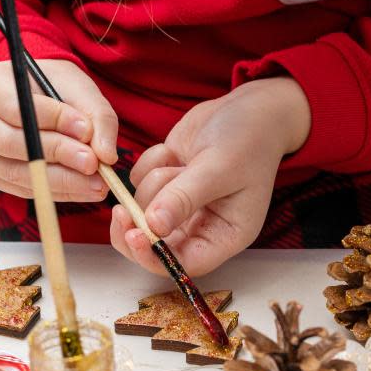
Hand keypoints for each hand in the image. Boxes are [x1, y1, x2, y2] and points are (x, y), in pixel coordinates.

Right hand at [0, 59, 117, 200]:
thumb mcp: (78, 86)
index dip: (53, 121)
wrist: (35, 93)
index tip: (86, 130)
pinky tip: (81, 190)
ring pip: (13, 172)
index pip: (17, 108)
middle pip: (10, 143)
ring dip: (58, 181)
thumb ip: (96, 116)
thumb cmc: (54, 85)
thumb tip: (106, 155)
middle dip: (56, 155)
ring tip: (95, 184)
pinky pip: (19, 188)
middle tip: (93, 164)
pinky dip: (53, 192)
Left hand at [110, 77, 310, 275]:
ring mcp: (181, 204)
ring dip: (153, 182)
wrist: (249, 107)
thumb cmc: (248, 139)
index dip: (155, 258)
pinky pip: (138, 182)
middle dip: (138, 225)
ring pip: (143, 207)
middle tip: (120, 209)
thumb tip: (153, 227)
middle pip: (156, 244)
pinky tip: (172, 150)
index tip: (134, 236)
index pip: (186, 264)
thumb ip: (185, 198)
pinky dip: (148, 164)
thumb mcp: (219, 167)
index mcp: (225, 234)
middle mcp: (202, 225)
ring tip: (180, 160)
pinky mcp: (166, 181)